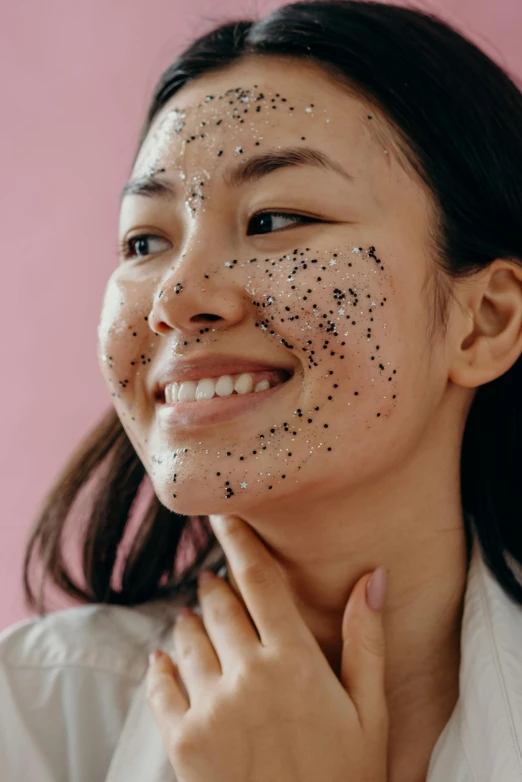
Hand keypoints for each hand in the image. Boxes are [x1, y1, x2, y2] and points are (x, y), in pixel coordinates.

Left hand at [146, 513, 388, 781]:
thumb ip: (365, 640)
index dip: (238, 537)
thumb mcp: (369, 711)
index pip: (258, 577)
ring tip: (199, 622)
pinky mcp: (181, 740)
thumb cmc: (343, 776)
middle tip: (216, 580)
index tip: (221, 512)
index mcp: (293, 659)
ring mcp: (210, 706)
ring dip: (191, 621)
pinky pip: (160, 682)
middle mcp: (247, 673)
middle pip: (217, 600)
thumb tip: (374, 577)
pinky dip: (162, 664)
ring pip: (186, 634)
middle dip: (215, 584)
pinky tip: (168, 659)